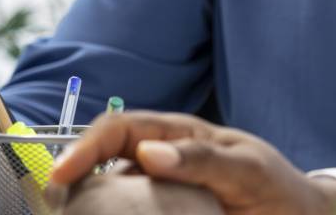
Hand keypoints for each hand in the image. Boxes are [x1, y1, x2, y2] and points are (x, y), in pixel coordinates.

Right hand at [50, 112, 335, 214]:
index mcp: (175, 136)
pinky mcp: (163, 214)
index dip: (84, 146)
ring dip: (91, 205)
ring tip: (72, 214)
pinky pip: (128, 213)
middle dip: (74, 179)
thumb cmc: (278, 189)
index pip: (117, 129)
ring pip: (110, 194)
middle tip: (57, 205)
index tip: (63, 174)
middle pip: (102, 162)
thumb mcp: (249, 171)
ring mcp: (159, 192)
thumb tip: (148, 151)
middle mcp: (159, 161)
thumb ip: (202, 158)